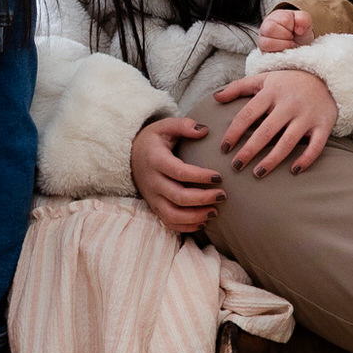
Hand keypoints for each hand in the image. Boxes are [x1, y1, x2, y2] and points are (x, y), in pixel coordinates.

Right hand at [131, 114, 224, 233]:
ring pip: (173, 215)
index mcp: (156, 160)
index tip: (218, 177)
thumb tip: (204, 130)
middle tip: (222, 196)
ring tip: (215, 212)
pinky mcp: (154, 207)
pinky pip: (169, 223)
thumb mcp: (165, 126)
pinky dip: (186, 226)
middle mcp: (152, 182)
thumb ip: (184, 125)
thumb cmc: (153, 140)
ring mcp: (152, 197)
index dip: (199, 177)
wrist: (130, 156)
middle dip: (203, 199)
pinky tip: (203, 221)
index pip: (179, 172)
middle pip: (178, 197)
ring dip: (195, 217)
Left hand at [212, 68, 337, 176]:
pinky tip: (294, 171)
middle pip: (266, 131)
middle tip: (235, 166)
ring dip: (272, 160)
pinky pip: (316, 146)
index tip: (224, 148)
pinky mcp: (324, 125)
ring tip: (258, 173)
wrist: (327, 76)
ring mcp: (307, 115)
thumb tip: (215, 97)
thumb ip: (238, 87)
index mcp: (272, 91)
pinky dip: (306, 159)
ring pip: (288, 142)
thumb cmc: (289, 81)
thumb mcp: (264, 78)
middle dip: (249, 151)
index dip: (234, 132)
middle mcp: (289, 104)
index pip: (248, 114)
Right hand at [255, 7, 311, 52]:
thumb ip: (303, 19)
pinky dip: (279, 53)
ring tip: (289, 45)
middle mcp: (266, 27)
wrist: (299, 47)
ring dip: (283, 45)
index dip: (292, 27)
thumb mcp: (305, 22)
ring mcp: (262, 40)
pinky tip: (285, 51)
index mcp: (276, 16)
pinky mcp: (263, 53)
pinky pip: (267, 54)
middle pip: (270, 29)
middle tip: (292, 38)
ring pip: (266, 43)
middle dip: (286, 36)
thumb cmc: (299, 33)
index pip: (283, 19)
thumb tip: (299, 29)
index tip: (295, 30)